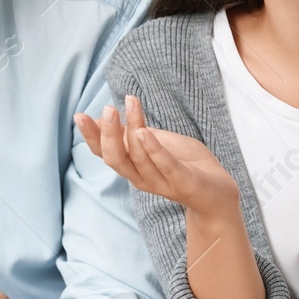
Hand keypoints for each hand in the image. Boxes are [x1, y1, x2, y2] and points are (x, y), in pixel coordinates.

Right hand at [75, 95, 238, 215]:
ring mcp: (161, 182)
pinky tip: (144, 131)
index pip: (105, 153)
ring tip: (129, 105)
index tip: (79, 116)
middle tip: (107, 108)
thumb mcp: (157, 143)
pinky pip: (165, 165)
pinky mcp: (182, 182)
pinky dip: (153, 148)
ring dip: (132, 130)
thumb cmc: (186, 164)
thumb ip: (132, 133)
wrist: (219, 194)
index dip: (91, 136)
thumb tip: (103, 117)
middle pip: (115, 158)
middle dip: (107, 134)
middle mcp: (141, 178)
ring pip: (138, 158)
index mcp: (133, 168)